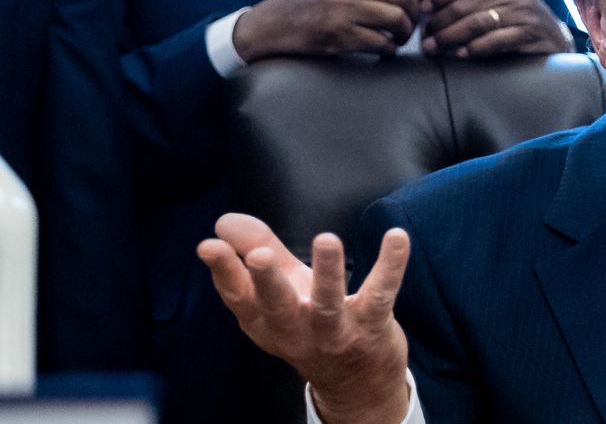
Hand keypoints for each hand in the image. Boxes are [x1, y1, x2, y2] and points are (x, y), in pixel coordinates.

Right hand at [198, 214, 411, 423]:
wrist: (358, 384)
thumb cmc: (312, 326)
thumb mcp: (282, 291)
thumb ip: (256, 249)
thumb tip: (224, 221)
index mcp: (266, 322)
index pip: (239, 297)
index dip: (223, 272)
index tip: (209, 246)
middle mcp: (297, 331)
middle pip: (278, 307)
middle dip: (267, 281)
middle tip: (258, 255)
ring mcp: (335, 332)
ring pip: (328, 303)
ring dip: (327, 272)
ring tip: (326, 239)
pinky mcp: (372, 326)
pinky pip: (381, 293)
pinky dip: (390, 265)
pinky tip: (396, 237)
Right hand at [233, 0, 429, 61]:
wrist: (272, 23)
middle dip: (415, 13)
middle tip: (410, 21)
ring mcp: (342, 7)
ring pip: (397, 20)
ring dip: (403, 33)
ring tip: (398, 36)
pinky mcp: (338, 34)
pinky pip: (381, 43)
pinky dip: (388, 48)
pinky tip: (382, 46)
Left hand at [422, 0, 570, 57]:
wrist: (550, 35)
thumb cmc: (509, 13)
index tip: (422, 10)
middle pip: (464, 5)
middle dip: (439, 24)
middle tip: (424, 39)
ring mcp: (523, 9)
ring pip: (475, 24)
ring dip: (449, 39)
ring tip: (433, 49)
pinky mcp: (530, 32)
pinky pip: (494, 41)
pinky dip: (473, 49)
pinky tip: (459, 55)